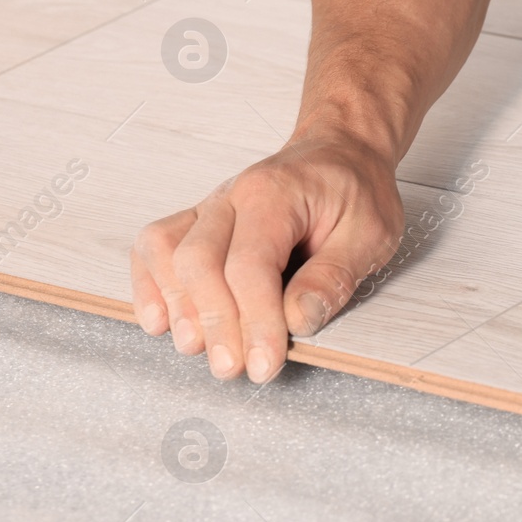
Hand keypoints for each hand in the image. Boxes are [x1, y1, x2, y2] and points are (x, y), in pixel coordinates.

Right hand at [130, 134, 404, 382]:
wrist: (341, 153)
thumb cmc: (357, 192)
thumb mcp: (371, 232)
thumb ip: (335, 276)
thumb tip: (299, 319)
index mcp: (276, 194)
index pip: (250, 265)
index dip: (255, 320)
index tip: (266, 364)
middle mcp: (232, 197)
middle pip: (199, 262)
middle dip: (214, 324)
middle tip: (233, 368)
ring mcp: (209, 207)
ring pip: (166, 253)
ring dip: (178, 307)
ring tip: (199, 349)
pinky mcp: (198, 221)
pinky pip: (155, 247)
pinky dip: (150, 285)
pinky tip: (160, 321)